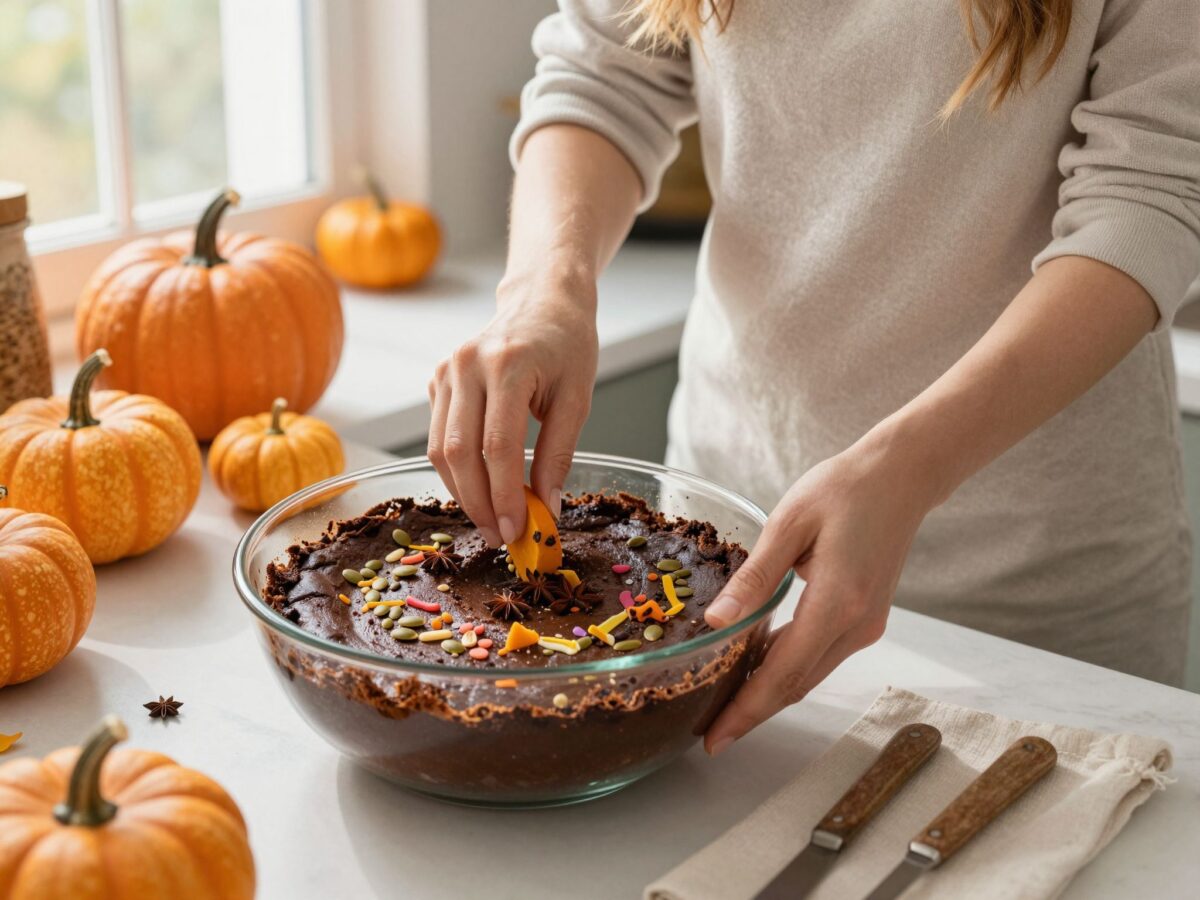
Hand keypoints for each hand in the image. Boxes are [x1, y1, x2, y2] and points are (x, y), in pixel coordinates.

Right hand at [427, 272, 597, 546]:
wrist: (542, 302)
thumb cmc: (567, 347)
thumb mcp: (577, 399)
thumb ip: (558, 455)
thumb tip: (547, 509)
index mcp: (509, 366)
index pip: (498, 446)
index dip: (505, 495)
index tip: (517, 530)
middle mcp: (468, 366)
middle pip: (459, 452)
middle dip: (479, 503)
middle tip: (500, 536)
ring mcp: (446, 371)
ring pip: (439, 450)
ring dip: (463, 493)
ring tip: (491, 520)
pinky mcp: (436, 380)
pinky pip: (437, 437)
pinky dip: (456, 470)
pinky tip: (479, 489)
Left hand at [703, 435, 941, 755]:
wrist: (901, 476)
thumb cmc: (843, 489)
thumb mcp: (789, 523)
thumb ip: (755, 576)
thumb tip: (717, 621)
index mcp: (837, 602)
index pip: (783, 673)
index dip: (746, 710)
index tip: (715, 739)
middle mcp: (856, 625)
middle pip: (796, 685)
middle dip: (751, 713)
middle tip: (708, 734)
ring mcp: (866, 625)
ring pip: (809, 675)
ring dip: (768, 692)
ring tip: (723, 704)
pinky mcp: (866, 619)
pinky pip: (819, 655)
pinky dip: (787, 667)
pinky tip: (756, 663)